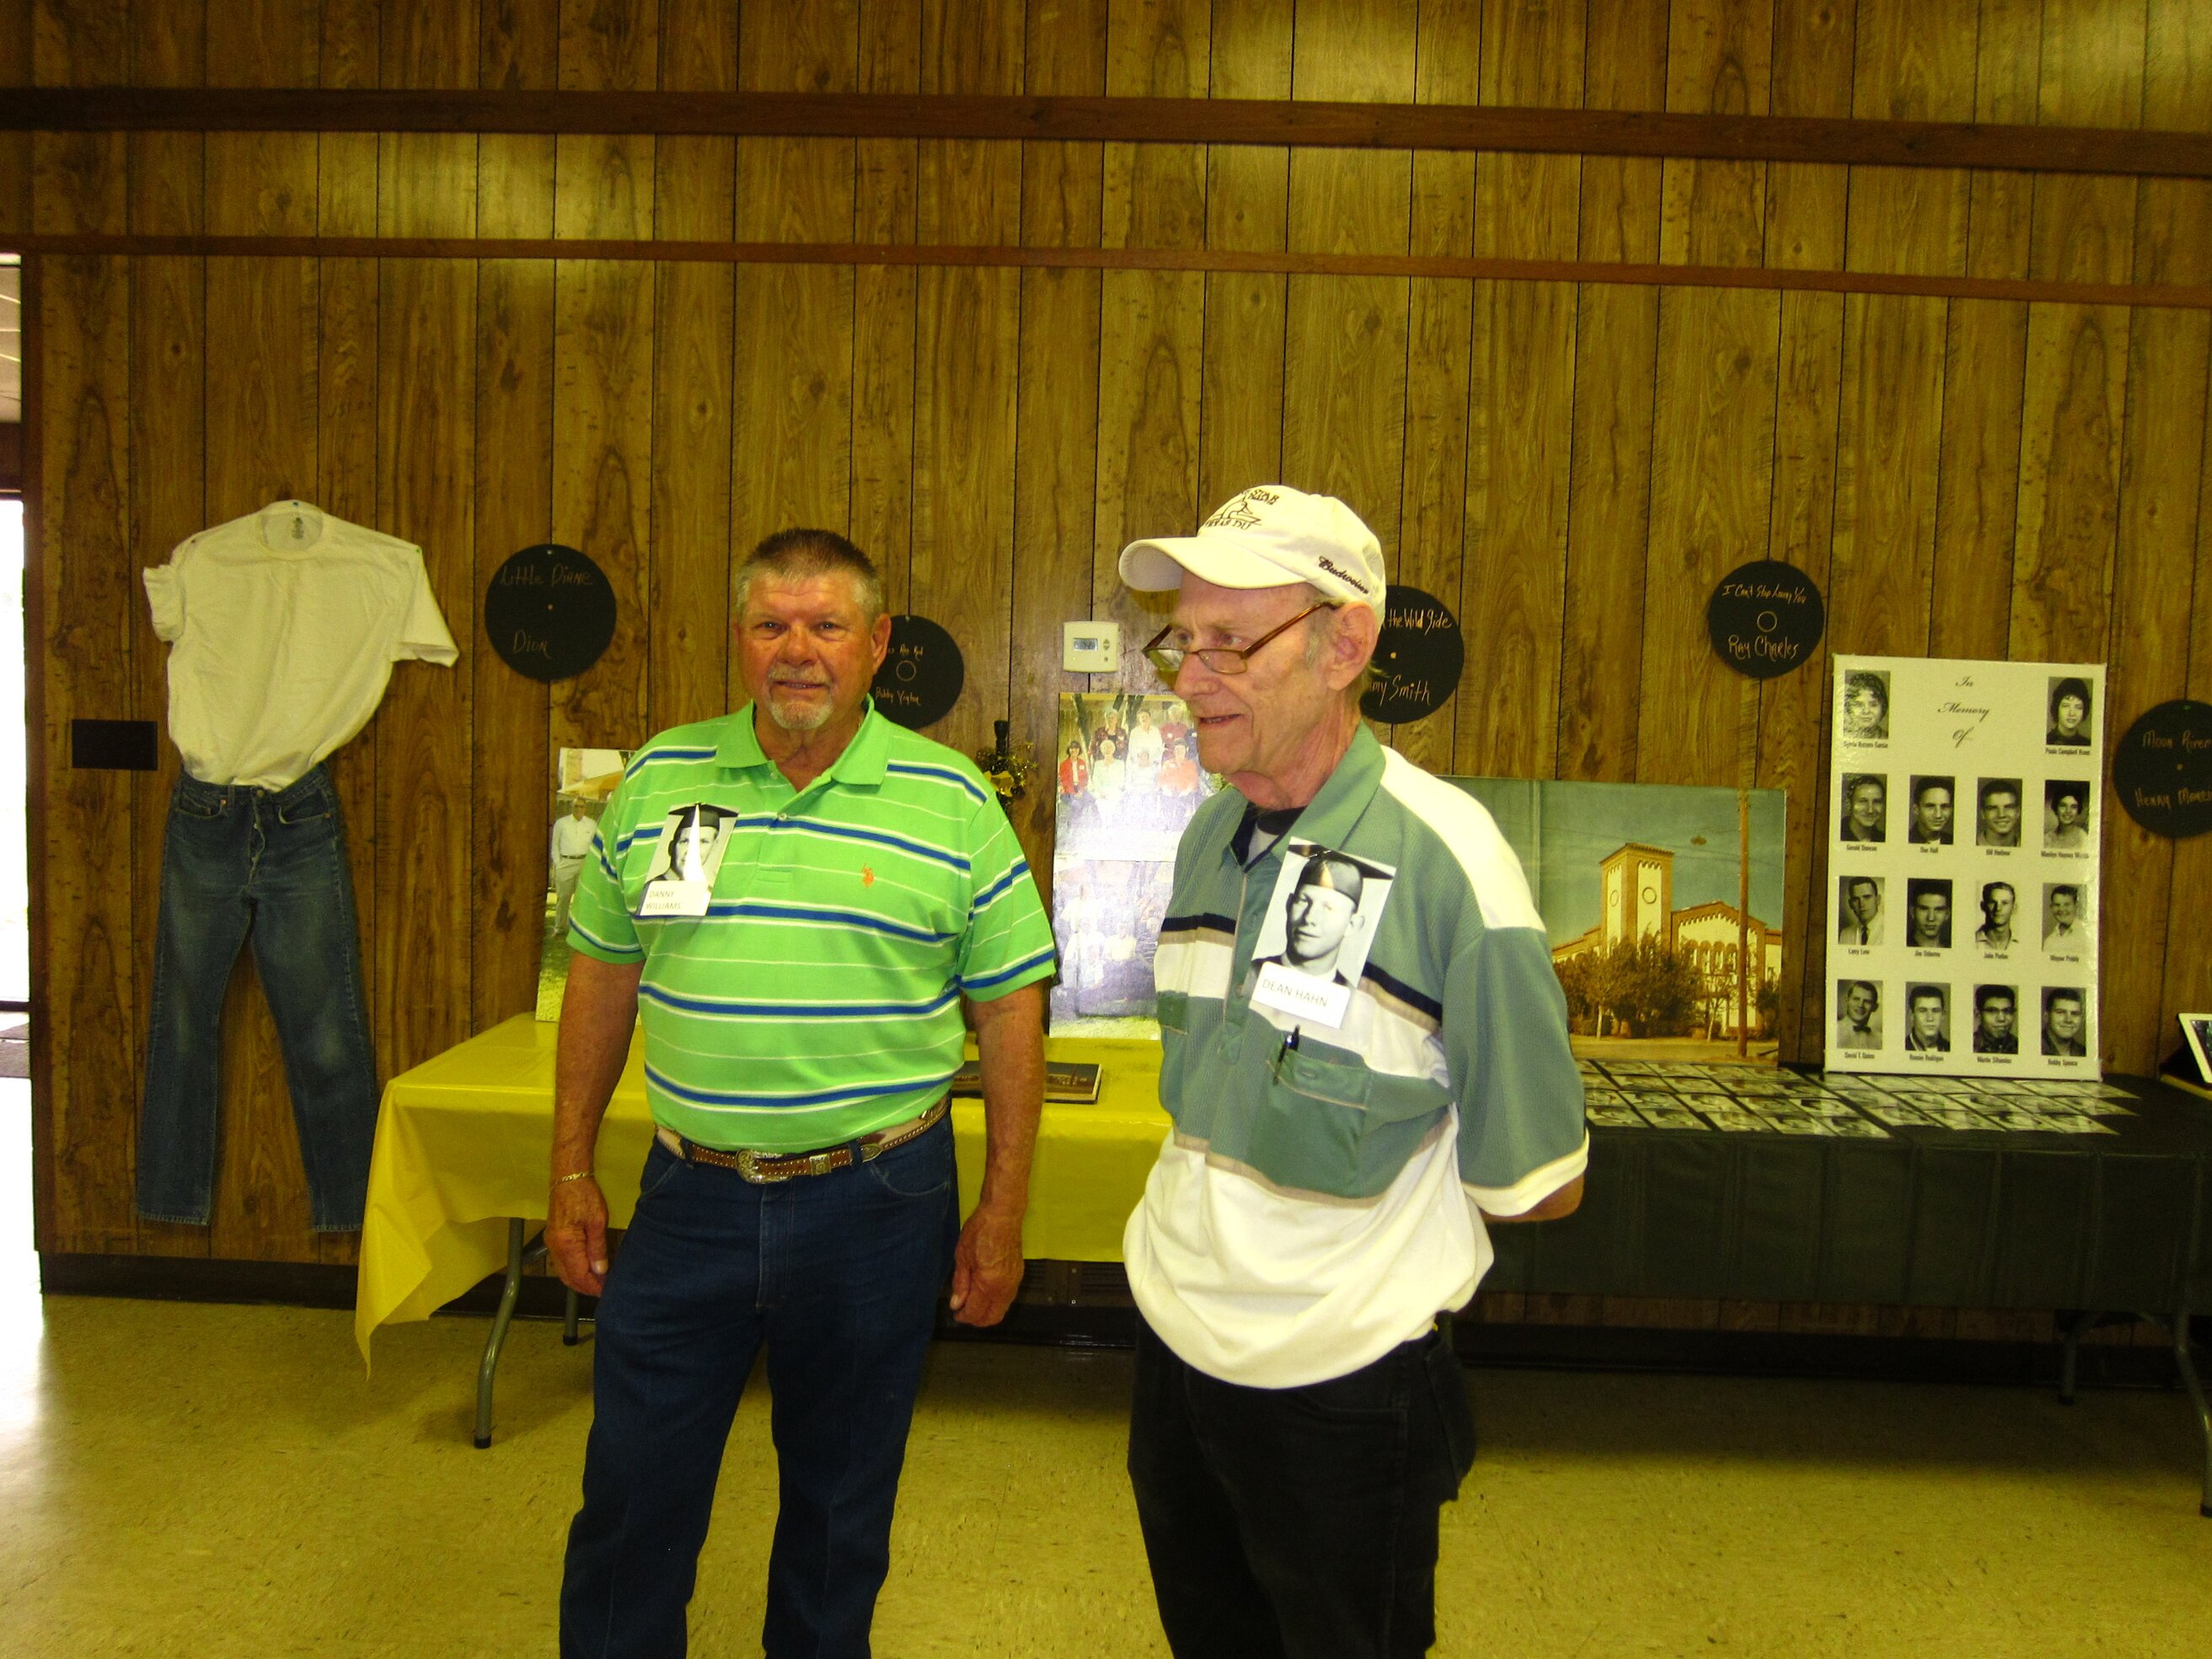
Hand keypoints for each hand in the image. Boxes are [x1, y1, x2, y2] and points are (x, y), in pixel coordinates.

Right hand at [546, 1175, 609, 1296]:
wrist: (568, 1177)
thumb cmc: (585, 1196)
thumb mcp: (598, 1222)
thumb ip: (598, 1249)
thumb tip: (601, 1271)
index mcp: (566, 1245)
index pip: (579, 1275)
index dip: (593, 1286)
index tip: (607, 1291)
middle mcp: (554, 1248)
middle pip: (568, 1278)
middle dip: (585, 1287)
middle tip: (604, 1290)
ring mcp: (551, 1243)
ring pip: (563, 1271)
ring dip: (579, 1280)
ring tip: (598, 1282)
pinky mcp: (553, 1238)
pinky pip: (561, 1262)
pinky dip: (573, 1270)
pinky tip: (586, 1269)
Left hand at [948, 1203, 1023, 1327]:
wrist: (1003, 1215)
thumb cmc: (980, 1231)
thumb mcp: (962, 1257)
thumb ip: (960, 1284)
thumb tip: (956, 1304)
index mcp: (989, 1285)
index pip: (976, 1313)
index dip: (963, 1317)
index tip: (955, 1313)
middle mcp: (1005, 1288)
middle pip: (993, 1318)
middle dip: (977, 1320)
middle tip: (963, 1312)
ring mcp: (1014, 1282)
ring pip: (1002, 1309)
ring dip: (987, 1312)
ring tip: (972, 1301)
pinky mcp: (1019, 1275)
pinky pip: (1008, 1298)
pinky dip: (996, 1302)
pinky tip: (984, 1292)